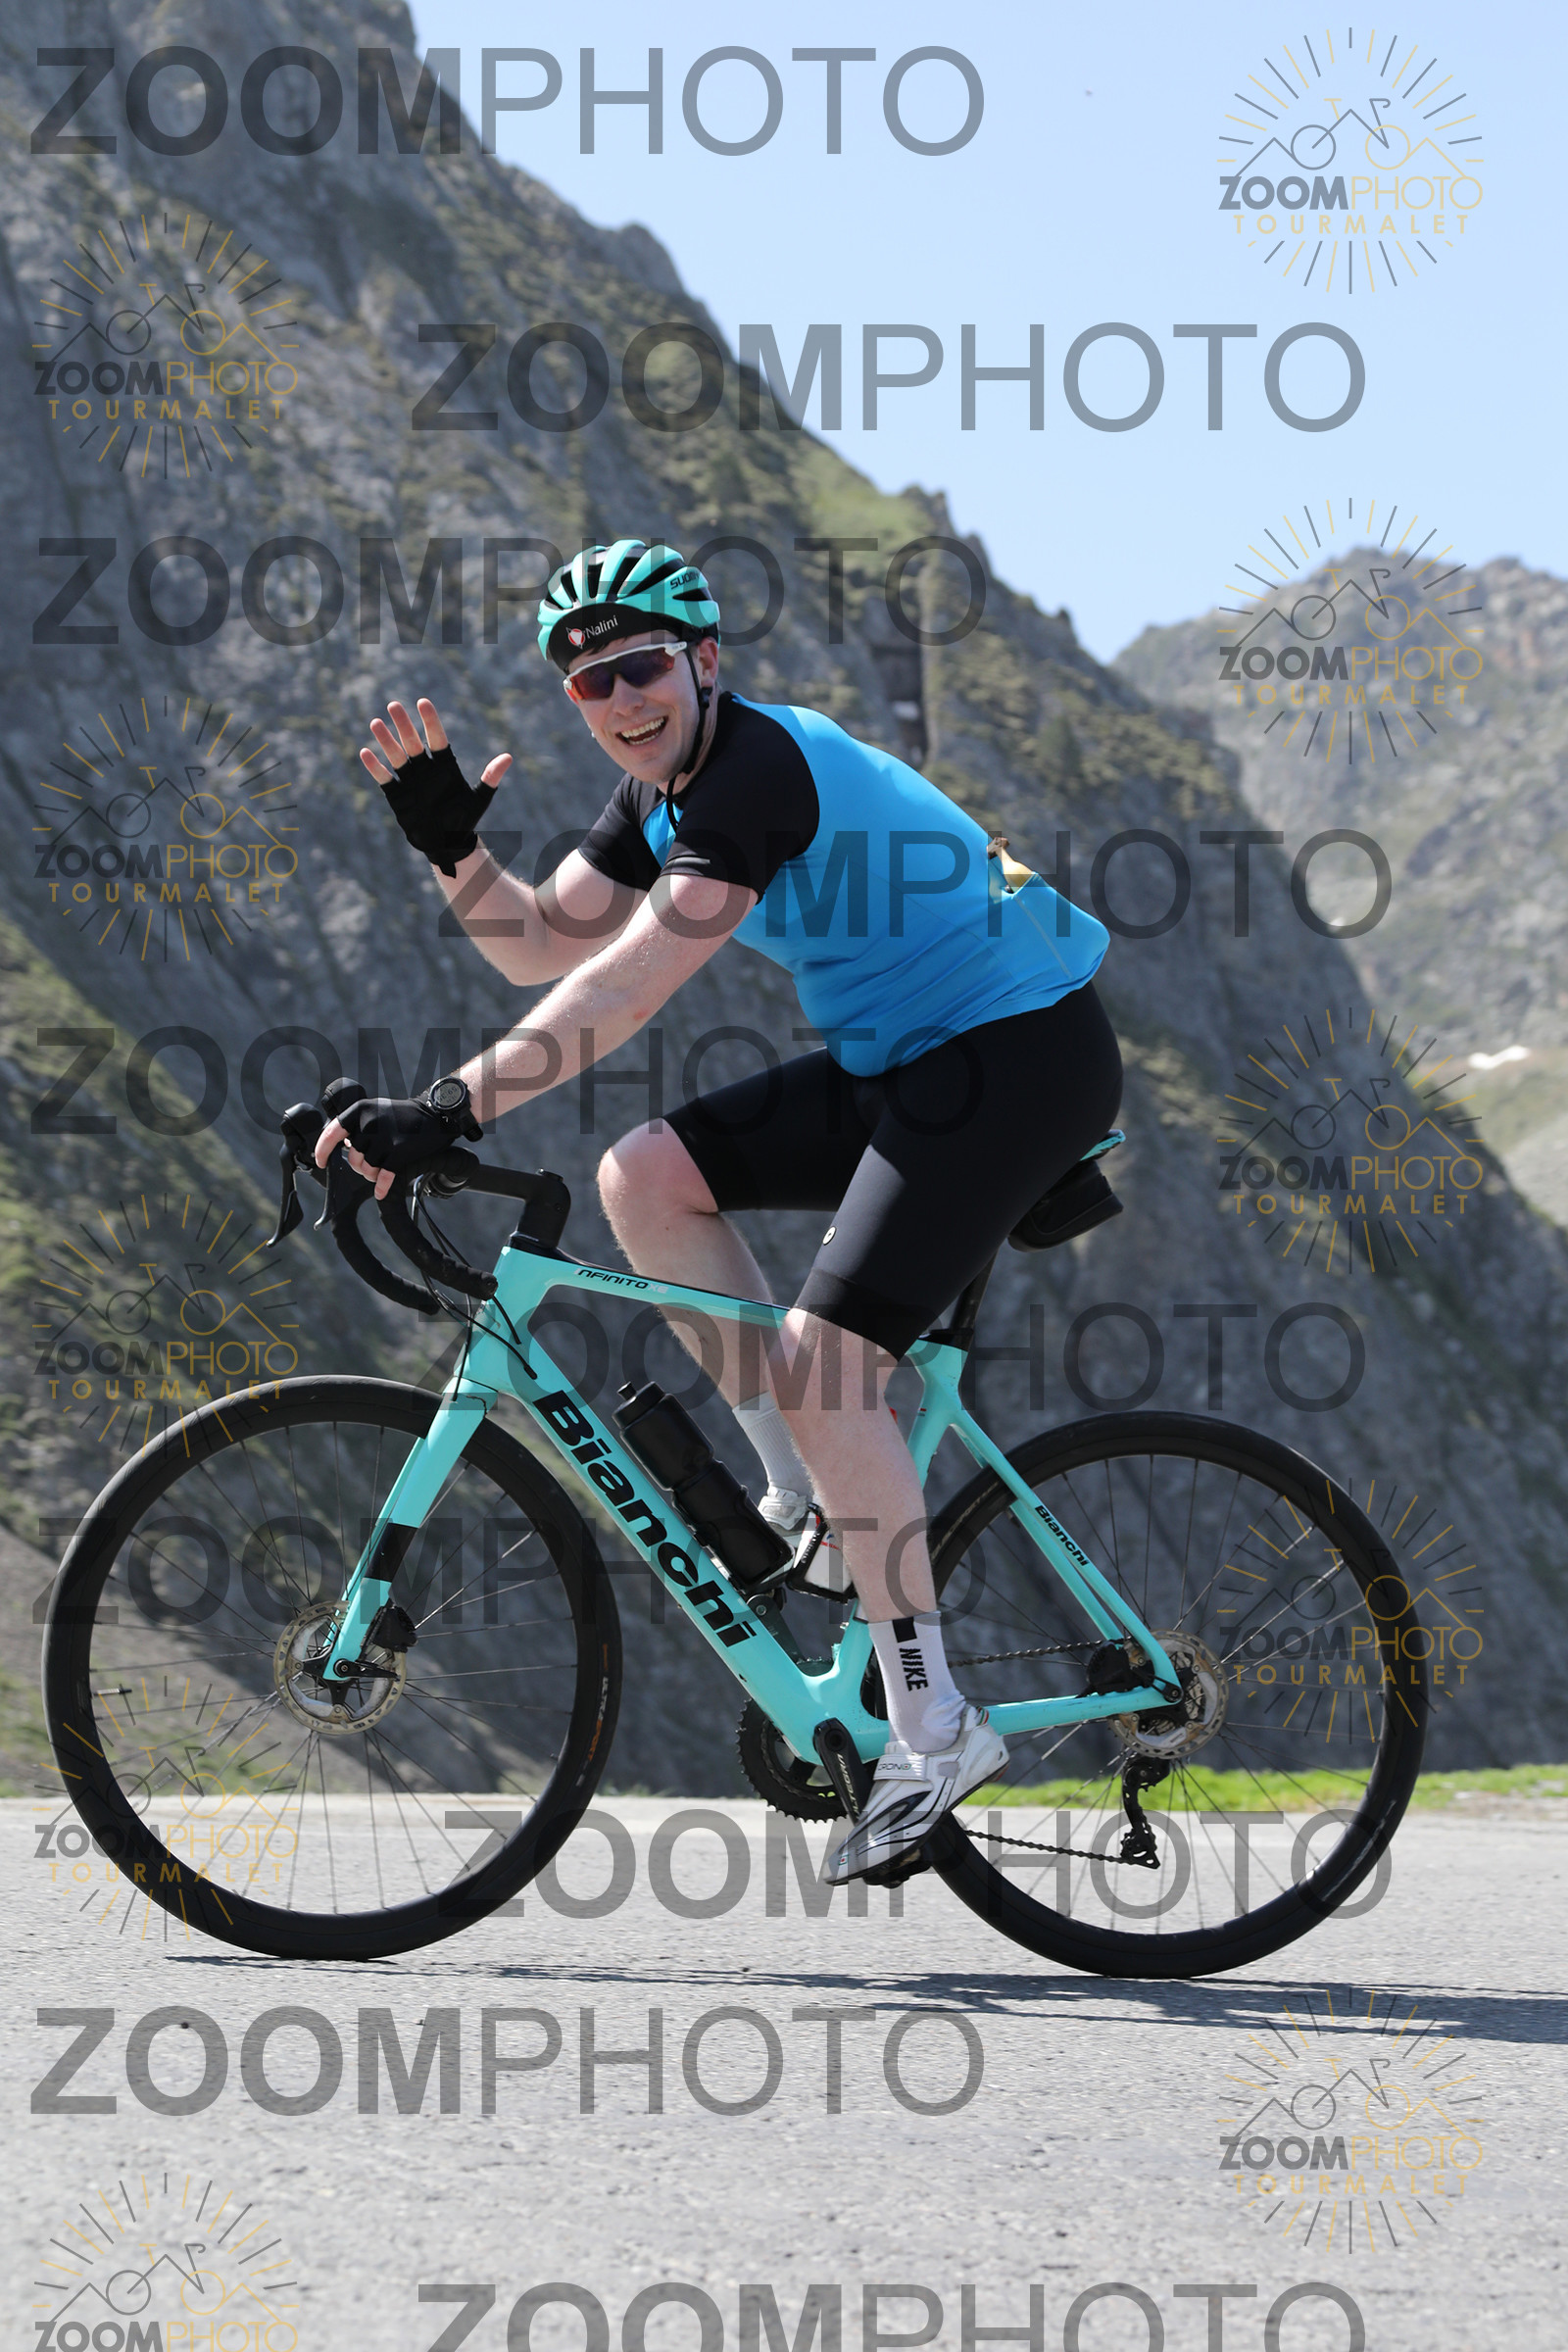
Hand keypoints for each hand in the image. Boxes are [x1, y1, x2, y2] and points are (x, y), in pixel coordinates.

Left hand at [314, 1091, 482, 1200]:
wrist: (436, 1114)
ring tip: (383, 1169)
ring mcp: (384, 1137)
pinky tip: (381, 1192)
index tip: (321, 1163)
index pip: (331, 1134)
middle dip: (360, 1167)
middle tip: (372, 1165)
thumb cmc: (404, 1115)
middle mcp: (369, 1123)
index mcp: (359, 1110)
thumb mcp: (375, 1110)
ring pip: (367, 1169)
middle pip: (352, 1158)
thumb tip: (341, 1146)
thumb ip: (357, 1125)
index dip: (322, 1151)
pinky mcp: (399, 1151)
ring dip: (373, 1175)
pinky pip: (384, 1177)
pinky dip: (382, 1187)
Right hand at [362, 698, 511, 875]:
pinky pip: (385, 778)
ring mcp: (410, 781)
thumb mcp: (480, 799)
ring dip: (386, 740)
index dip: (430, 722)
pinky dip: (375, 767)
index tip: (423, 703)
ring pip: (396, 756)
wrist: (448, 844)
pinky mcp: (398, 796)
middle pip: (413, 743)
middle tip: (394, 705)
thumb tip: (508, 757)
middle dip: (403, 725)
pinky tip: (365, 752)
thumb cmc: (465, 820)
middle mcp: (426, 770)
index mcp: (445, 767)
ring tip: (376, 723)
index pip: (437, 739)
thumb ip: (490, 778)